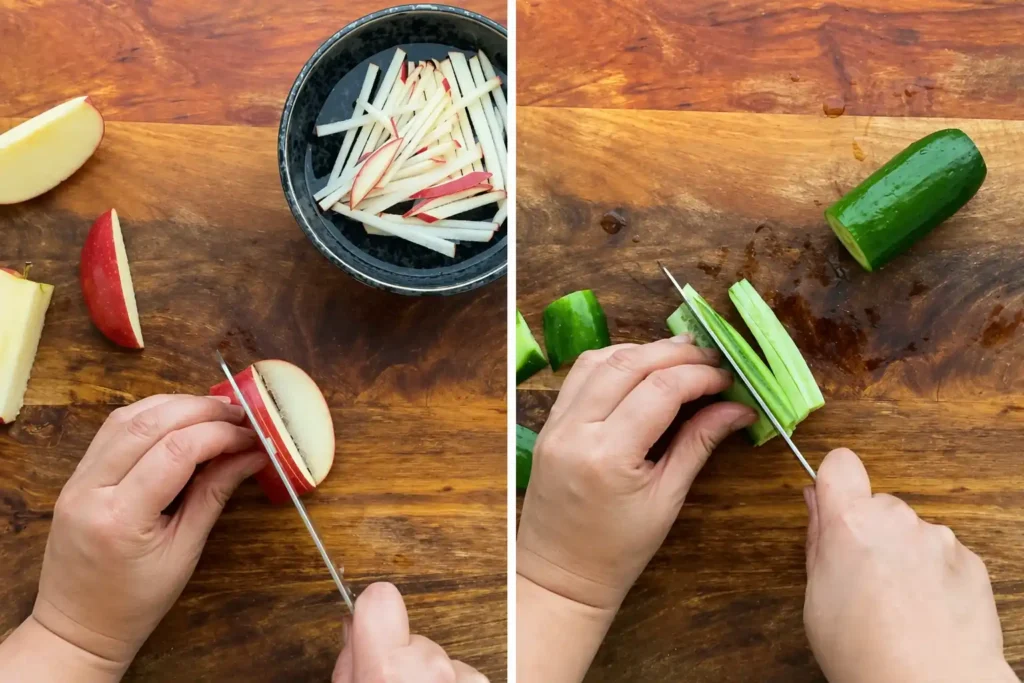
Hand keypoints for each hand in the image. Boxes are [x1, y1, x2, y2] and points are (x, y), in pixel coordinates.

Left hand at [33, 395, 265, 669]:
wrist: (78, 626)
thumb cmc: (136, 601)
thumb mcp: (185, 551)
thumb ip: (214, 495)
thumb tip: (252, 455)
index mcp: (121, 518)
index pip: (176, 452)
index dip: (219, 435)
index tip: (252, 436)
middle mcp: (91, 490)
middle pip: (149, 424)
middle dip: (200, 409)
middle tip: (240, 413)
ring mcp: (77, 480)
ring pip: (126, 417)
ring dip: (174, 405)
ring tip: (214, 410)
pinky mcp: (75, 476)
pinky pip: (112, 430)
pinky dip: (149, 415)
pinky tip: (178, 418)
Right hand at [332, 582, 486, 682]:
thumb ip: (350, 662)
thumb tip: (353, 629)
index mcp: (388, 670)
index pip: (380, 598)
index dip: (372, 611)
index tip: (369, 624)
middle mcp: (430, 668)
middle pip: (412, 636)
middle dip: (401, 658)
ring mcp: (461, 676)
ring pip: (437, 656)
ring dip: (427, 675)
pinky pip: (460, 672)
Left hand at [518, 336, 755, 609]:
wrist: (561, 574)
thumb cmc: (619, 549)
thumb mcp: (667, 499)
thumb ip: (698, 444)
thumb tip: (738, 408)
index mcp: (608, 456)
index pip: (660, 390)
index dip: (699, 376)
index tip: (728, 379)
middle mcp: (576, 430)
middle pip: (629, 364)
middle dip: (675, 354)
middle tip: (711, 358)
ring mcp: (556, 424)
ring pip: (599, 360)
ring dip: (642, 351)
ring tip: (679, 356)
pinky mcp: (548, 424)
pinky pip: (579, 375)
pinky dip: (612, 362)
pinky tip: (640, 368)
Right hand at [804, 448, 1015, 682]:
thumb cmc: (864, 652)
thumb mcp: (816, 597)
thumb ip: (818, 540)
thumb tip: (817, 502)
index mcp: (851, 523)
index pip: (840, 464)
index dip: (835, 481)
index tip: (834, 506)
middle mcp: (897, 520)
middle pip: (878, 505)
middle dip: (870, 531)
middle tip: (862, 578)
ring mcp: (939, 539)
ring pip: (912, 531)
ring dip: (904, 554)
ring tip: (899, 603)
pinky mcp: (971, 561)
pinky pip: (943, 555)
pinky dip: (934, 575)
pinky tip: (927, 611)